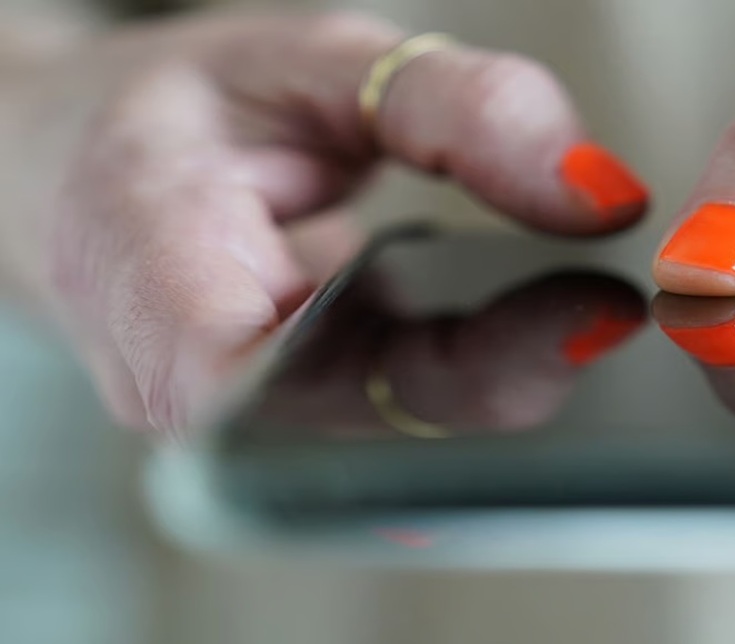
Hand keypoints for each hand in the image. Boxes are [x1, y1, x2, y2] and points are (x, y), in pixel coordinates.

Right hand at [0, 12, 649, 430]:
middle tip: (598, 311)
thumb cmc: (174, 117)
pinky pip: (388, 428)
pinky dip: (466, 383)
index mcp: (152, 271)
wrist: (91, 168)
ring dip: (492, 385)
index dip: (437, 377)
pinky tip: (517, 336)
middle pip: (366, 427)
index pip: (282, 384)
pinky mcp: (279, 425)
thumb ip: (457, 110)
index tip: (562, 325)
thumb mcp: (316, 63)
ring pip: (390, 443)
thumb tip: (590, 191)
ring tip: (568, 314)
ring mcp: (233, 421)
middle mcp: (184, 381)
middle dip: (498, 378)